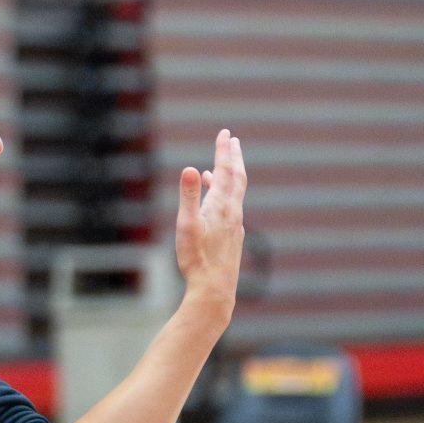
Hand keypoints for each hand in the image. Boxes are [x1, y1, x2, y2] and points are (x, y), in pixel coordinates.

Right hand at [175, 130, 246, 320]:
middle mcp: (233, 213)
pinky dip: (224, 198)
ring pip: (234, 196)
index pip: (224, 171)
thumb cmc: (197, 259)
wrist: (215, 290)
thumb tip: (190, 168)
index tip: (225, 132)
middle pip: (236, 179)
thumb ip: (188, 196)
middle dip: (233, 158)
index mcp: (221, 206)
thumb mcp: (187, 225)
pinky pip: (231, 210)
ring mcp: (235, 226)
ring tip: (215, 169)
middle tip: (233, 140)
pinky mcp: (234, 238)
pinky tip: (217, 204)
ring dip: (227, 178)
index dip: (224, 150)